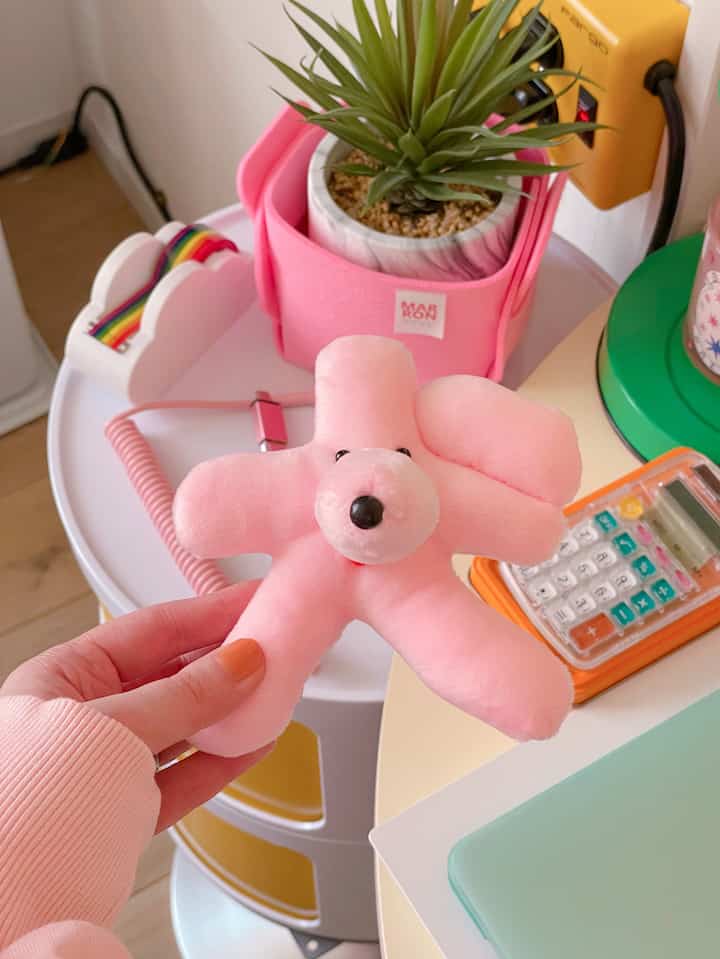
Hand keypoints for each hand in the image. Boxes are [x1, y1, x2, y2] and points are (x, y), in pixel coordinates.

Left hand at [1, 583, 267, 831]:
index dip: (206, 614)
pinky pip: (181, 777)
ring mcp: (104, 766)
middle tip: (273, 649)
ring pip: (179, 728)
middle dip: (224, 664)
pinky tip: (252, 745)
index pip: (150, 631)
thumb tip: (241, 663)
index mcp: (63, 679)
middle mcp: (82, 718)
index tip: (252, 603)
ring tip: (271, 696)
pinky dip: (219, 762)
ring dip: (228, 714)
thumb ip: (185, 696)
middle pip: (168, 677)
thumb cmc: (27, 801)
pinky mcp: (123, 813)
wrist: (10, 900)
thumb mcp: (115, 729)